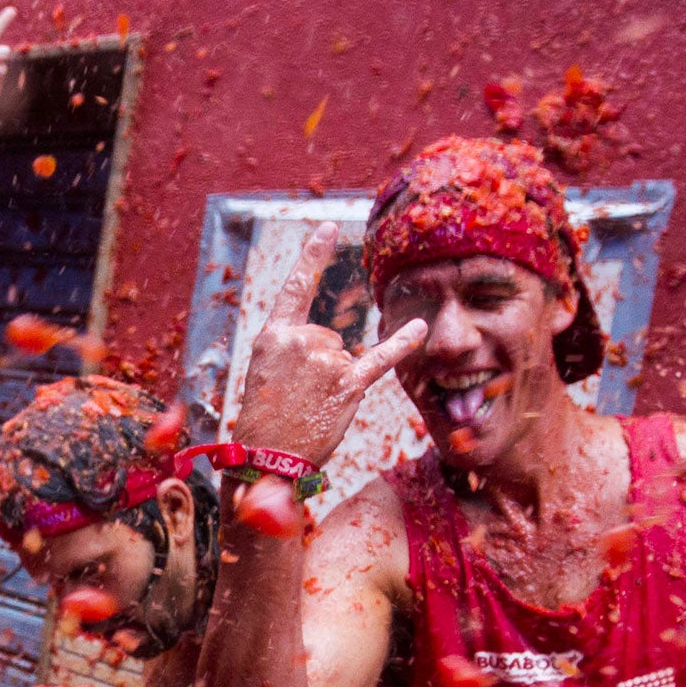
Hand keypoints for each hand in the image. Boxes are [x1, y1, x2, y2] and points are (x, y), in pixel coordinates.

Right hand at [230, 223, 426, 469]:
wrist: (268, 459)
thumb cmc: (264, 421)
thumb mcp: (265, 373)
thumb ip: (292, 349)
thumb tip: (333, 344)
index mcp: (273, 335)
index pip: (295, 288)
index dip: (312, 256)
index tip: (327, 228)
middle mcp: (301, 341)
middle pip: (328, 337)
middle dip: (319, 365)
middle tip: (297, 397)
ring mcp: (327, 362)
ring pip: (345, 356)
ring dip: (335, 381)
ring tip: (311, 407)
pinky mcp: (349, 384)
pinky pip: (381, 359)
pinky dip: (403, 344)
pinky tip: (421, 329)